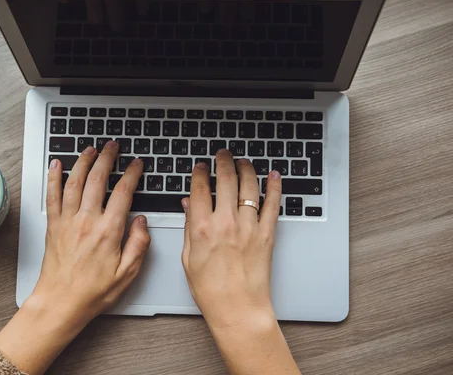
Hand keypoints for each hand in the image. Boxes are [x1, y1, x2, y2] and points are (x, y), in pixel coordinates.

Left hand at [0, 141, 150, 374]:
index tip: (136, 164)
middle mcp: (86, 221)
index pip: (123, 193)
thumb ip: (138, 244)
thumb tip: (141, 222)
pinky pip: (52, 195)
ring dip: (83, 161)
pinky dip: (54, 177)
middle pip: (97, 179)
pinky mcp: (53, 226)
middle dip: (107, 158)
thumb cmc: (92, 292)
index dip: (131, 174)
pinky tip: (56, 165)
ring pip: (74, 182)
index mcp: (108, 231)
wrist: (61, 302)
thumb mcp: (127, 274)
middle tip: (113, 146)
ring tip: (90, 149)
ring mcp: (67, 221)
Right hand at [181, 150, 298, 374]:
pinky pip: (273, 204)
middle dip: (223, 161)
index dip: (199, 173)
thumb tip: (188, 206)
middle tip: (223, 154)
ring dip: (245, 168)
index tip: (200, 167)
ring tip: (242, 161)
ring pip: (249, 186)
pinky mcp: (266, 234)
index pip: (199, 189)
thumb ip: (189, 227)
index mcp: (202, 228)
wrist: (237, 308)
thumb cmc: (211, 289)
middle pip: (225, 180)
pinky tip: (273, 176)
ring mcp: (248, 227)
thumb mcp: (188, 257)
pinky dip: (275, 187)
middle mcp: (226, 223)